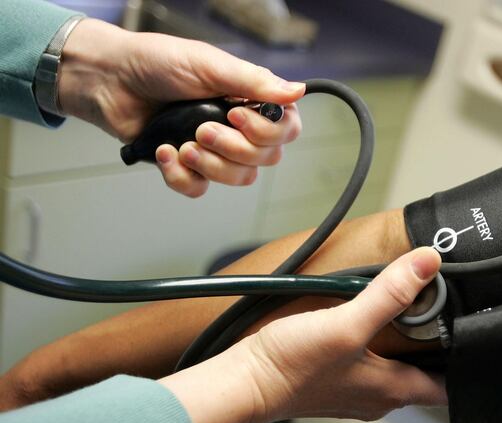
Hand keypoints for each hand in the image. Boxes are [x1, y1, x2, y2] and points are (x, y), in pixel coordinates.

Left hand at [59, 19, 303, 196]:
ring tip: (183, 143)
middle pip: (266, 159)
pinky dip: (180, 175)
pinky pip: (200, 189)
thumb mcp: (209, 65)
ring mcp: (215, 149)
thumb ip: (254, 82)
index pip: (286, 130)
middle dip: (234, 149)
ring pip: (238, 178)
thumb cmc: (158, 62)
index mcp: (250, 100)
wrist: (109, 80)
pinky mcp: (188, 166)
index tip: (235, 115)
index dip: (267, 133)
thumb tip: (299, 91)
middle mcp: (239, 127)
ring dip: (211, 165)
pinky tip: (164, 152)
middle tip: (202, 129)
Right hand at [159, 247, 446, 422]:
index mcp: (391, 389)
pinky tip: (365, 323)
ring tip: (410, 313)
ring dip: (406, 345)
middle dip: (437, 349)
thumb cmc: (290, 367)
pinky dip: (377, 345)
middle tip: (442, 315)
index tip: (473, 336)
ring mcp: (354, 391)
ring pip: (395, 370)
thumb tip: (427, 264)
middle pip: (423, 376)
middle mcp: (377, 396)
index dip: (464, 362)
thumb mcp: (346, 325)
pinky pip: (368, 364)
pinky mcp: (333, 381)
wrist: (243, 381)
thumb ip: (388, 295)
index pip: (446, 388)